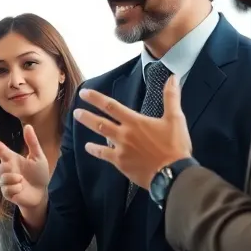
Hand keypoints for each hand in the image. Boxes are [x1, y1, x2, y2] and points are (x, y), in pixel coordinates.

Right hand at [0, 124, 50, 211]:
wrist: (41, 193)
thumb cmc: (39, 174)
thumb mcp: (38, 157)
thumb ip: (32, 142)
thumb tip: (28, 125)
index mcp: (12, 159)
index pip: (1, 151)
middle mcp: (6, 170)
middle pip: (2, 166)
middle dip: (10, 169)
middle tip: (20, 174)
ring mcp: (5, 182)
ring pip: (4, 178)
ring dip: (15, 179)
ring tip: (22, 181)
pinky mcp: (7, 193)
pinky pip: (7, 189)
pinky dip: (16, 189)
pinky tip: (21, 189)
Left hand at [75, 76, 191, 188]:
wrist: (173, 173)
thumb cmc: (175, 145)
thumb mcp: (175, 118)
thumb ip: (171, 97)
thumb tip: (172, 77)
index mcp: (135, 122)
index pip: (111, 106)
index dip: (96, 98)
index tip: (84, 93)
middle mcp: (124, 134)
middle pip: (101, 121)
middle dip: (87, 114)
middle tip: (75, 110)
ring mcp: (120, 149)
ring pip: (100, 135)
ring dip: (89, 126)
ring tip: (78, 120)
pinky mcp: (120, 163)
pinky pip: (103, 154)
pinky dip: (95, 150)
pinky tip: (88, 147)